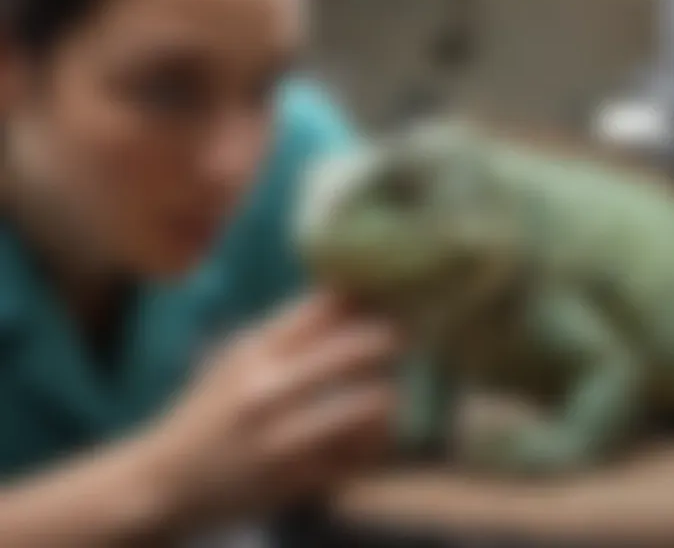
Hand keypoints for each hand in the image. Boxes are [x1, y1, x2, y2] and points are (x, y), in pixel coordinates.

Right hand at [145, 292, 398, 529]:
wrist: (166, 481)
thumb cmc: (210, 408)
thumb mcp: (237, 357)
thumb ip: (286, 330)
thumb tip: (346, 296)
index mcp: (254, 352)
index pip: (322, 309)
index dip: (363, 298)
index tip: (385, 295)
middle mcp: (267, 390)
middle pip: (352, 350)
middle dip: (388, 341)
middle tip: (402, 340)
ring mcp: (281, 439)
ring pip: (366, 406)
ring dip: (386, 396)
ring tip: (389, 392)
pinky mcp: (294, 482)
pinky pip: (358, 458)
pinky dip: (373, 445)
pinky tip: (373, 436)